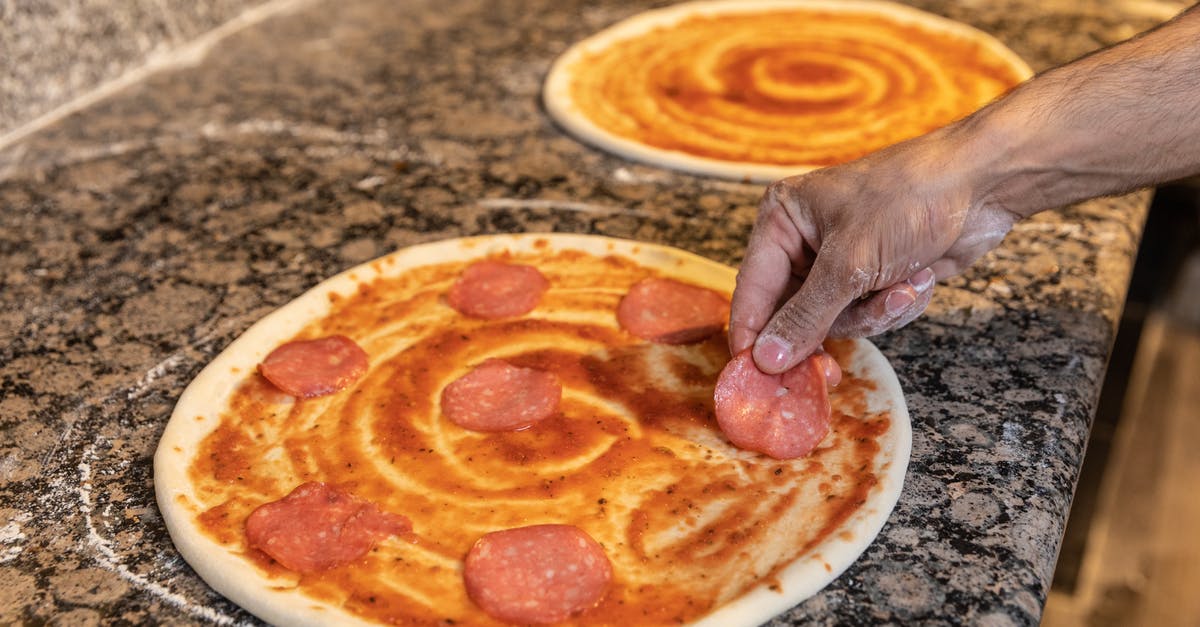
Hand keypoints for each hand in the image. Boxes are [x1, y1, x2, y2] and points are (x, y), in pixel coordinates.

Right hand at [729, 127, 1022, 372]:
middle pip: (793, 313)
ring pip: (836, 320)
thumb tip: (765, 359)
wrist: (984, 182)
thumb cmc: (908, 199)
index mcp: (782, 220)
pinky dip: (895, 306)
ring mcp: (842, 259)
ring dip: (873, 314)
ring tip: (902, 290)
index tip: (758, 381)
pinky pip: (869, 314)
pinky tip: (919, 281)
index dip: (753, 337)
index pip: (752, 291)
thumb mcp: (849, 264)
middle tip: (831, 371)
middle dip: (830, 328)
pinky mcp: (876, 274)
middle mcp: (805, 240)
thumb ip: (805, 317)